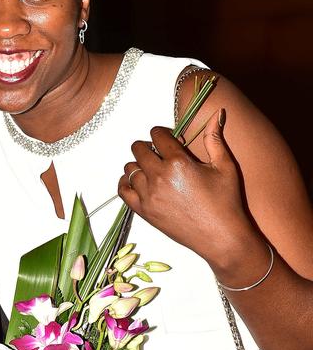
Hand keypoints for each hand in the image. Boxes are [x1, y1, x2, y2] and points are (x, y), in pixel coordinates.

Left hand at [117, 111, 258, 267]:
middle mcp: (159, 176)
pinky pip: (123, 190)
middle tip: (159, 153)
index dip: (161, 133)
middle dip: (148, 146)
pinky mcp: (144, 211)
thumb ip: (215, 138)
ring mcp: (149, 195)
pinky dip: (126, 183)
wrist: (220, 237)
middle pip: (138, 149)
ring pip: (129, 168)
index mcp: (178, 162)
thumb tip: (217, 113)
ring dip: (138, 164)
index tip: (167, 139)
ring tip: (151, 169)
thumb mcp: (224, 166)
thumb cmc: (226, 202)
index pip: (157, 135)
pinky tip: (137, 182)